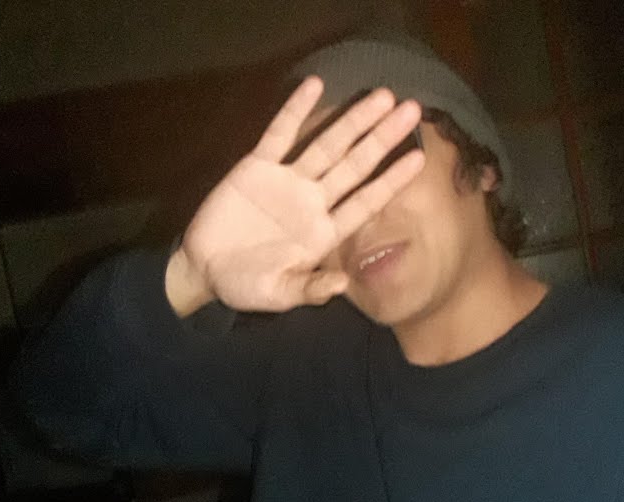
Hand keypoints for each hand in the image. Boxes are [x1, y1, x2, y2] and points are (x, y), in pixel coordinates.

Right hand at [167, 77, 423, 315]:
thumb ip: (309, 289)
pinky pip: (280, 134)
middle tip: (412, 110)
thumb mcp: (278, 295)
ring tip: (382, 96)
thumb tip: (343, 285)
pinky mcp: (257, 167)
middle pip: (355, 165)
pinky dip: (296, 110)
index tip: (419, 159)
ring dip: (353, 120)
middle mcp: (313, 201)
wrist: (204, 269)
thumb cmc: (246, 286)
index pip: (366, 201)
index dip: (392, 180)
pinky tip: (316, 84)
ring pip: (326, 144)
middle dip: (382, 138)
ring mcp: (287, 180)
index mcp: (325, 232)